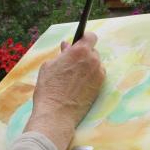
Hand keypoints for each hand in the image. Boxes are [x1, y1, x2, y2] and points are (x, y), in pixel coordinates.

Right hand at [25, 32, 104, 149]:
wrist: (57, 113)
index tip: (78, 44)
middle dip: (84, 55)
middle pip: (93, 51)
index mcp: (79, 51)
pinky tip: (78, 86)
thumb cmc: (49, 89)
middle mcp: (93, 60)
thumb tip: (66, 47)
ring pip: (95, 65)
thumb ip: (61, 54)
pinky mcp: (100, 87)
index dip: (84, 39)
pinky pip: (97, 76)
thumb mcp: (49, 66)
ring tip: (74, 78)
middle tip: (71, 64)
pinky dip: (90, 78)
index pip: (90, 36)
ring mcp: (99, 74)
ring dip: (88, 67)